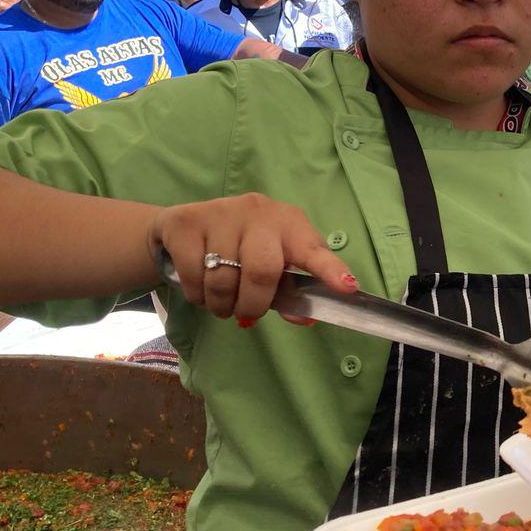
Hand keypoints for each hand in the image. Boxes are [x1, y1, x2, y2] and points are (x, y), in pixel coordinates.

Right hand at [147, 193, 357, 323]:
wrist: (183, 225)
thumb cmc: (240, 249)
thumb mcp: (271, 264)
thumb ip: (289, 291)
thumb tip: (306, 318)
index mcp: (289, 224)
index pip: (314, 249)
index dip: (330, 270)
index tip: (347, 288)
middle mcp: (259, 212)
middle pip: (263, 270)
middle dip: (254, 303)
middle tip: (246, 314)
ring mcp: (221, 212)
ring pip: (223, 277)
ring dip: (222, 305)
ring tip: (222, 305)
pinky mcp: (186, 221)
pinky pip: (192, 274)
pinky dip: (197, 295)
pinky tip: (201, 290)